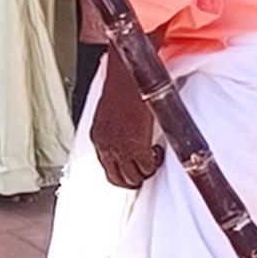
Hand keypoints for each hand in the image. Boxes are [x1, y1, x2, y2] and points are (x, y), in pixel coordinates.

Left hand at [90, 66, 162, 188]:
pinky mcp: (136, 147)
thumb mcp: (111, 113)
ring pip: (132, 178)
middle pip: (117, 179)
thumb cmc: (123, 87)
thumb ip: (115, 128)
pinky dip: (154, 164)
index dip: (121, 172)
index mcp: (98, 138)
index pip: (106, 168)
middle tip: (146, 170)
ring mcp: (119, 149)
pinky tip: (158, 150)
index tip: (133, 168)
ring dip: (145, 173)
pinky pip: (146, 168)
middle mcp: (105, 147)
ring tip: (154, 159)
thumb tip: (125, 133)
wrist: (128, 77)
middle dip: (133, 179)